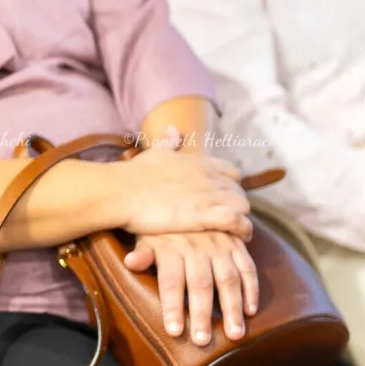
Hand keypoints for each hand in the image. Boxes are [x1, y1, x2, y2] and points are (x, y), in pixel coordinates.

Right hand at [116, 148, 251, 240]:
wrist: (121, 191)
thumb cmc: (133, 174)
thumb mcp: (154, 152)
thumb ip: (168, 142)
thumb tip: (174, 128)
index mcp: (198, 162)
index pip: (231, 172)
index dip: (229, 184)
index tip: (220, 196)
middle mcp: (208, 176)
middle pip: (239, 190)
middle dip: (235, 203)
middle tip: (225, 217)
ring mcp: (209, 195)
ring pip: (243, 205)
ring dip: (241, 217)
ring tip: (235, 231)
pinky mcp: (206, 215)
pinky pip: (238, 221)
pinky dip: (242, 229)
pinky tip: (238, 237)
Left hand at [124, 231, 258, 346]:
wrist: (186, 196)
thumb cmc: (162, 226)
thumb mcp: (146, 234)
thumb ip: (143, 252)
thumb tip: (130, 263)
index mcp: (172, 249)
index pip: (171, 281)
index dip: (172, 306)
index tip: (173, 331)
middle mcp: (198, 248)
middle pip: (200, 285)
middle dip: (201, 314)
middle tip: (202, 341)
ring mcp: (220, 246)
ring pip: (228, 280)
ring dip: (232, 308)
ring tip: (234, 335)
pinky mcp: (237, 245)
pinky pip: (248, 268)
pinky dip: (251, 289)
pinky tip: (250, 311)